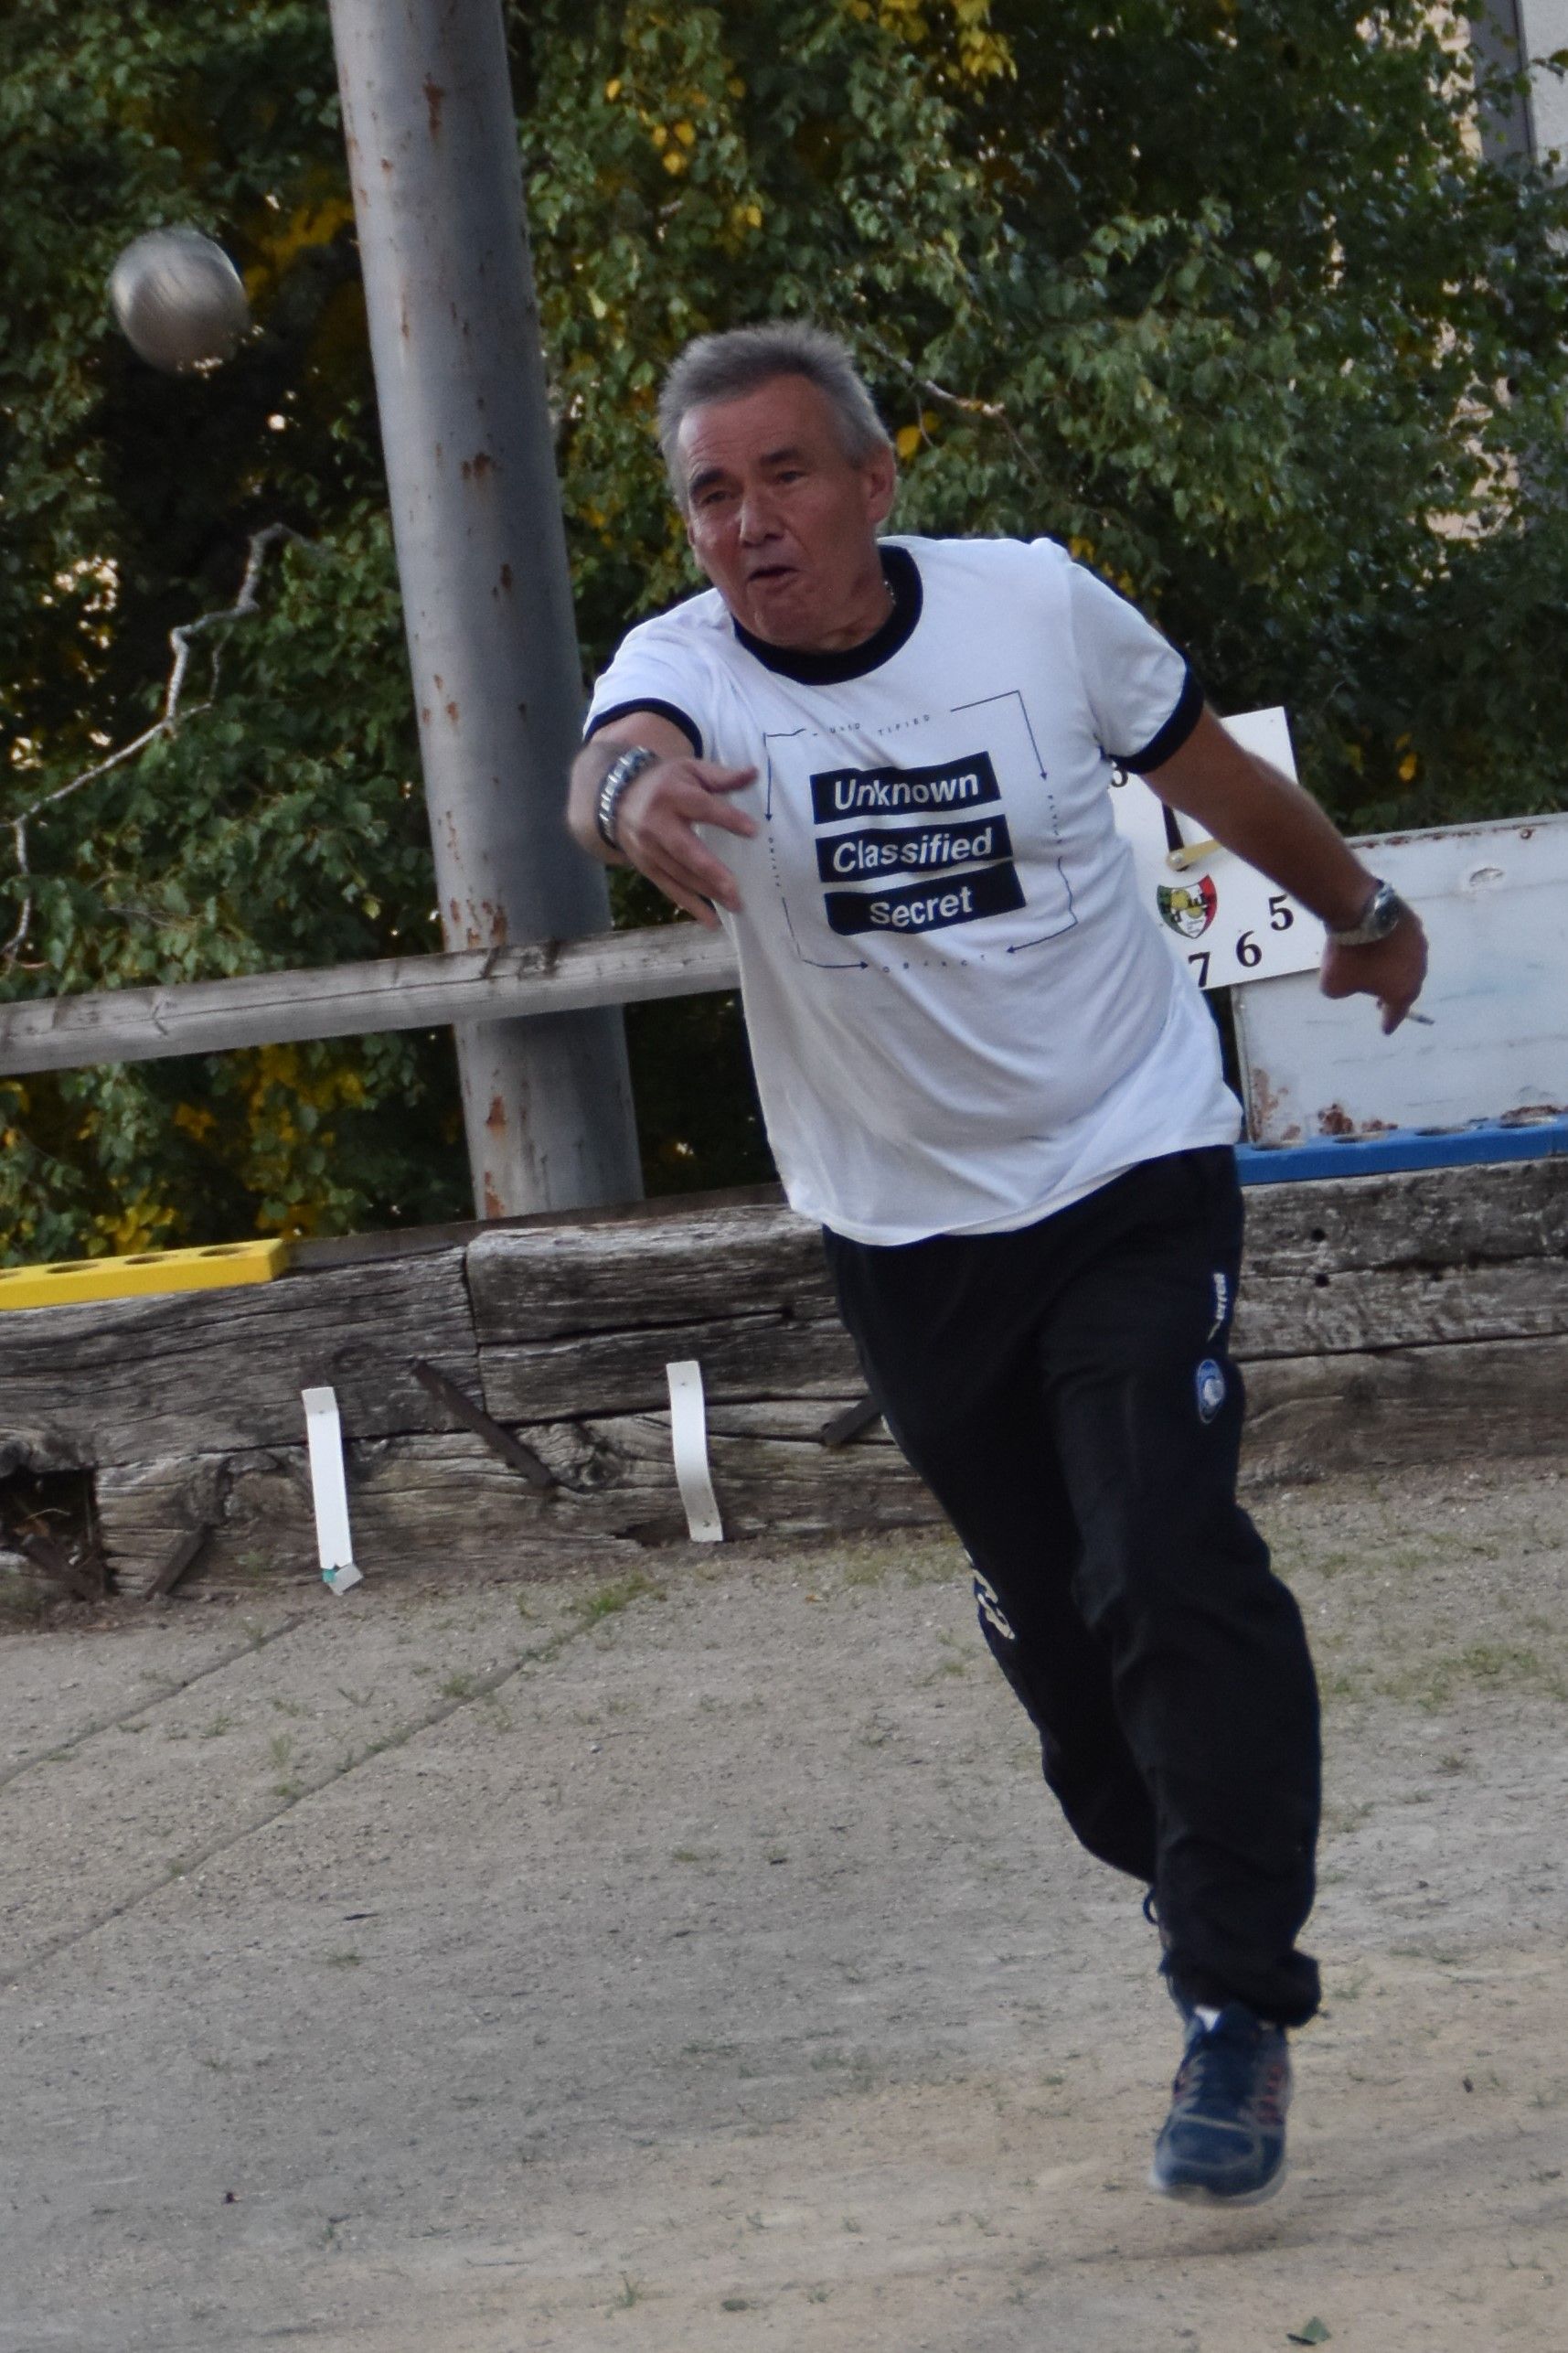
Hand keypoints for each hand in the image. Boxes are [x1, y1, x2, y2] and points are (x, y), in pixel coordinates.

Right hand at [613, 757, 757, 927]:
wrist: (616, 795)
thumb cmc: (664, 782)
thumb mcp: (690, 769)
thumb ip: (722, 776)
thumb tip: (753, 774)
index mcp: (672, 794)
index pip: (702, 807)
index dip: (727, 819)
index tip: (753, 831)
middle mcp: (657, 823)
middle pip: (685, 850)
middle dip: (710, 871)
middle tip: (735, 890)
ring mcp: (649, 848)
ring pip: (679, 874)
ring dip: (706, 893)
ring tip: (734, 905)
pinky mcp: (646, 866)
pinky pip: (669, 888)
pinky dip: (690, 905)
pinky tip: (711, 921)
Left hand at [1319, 908, 1428, 1033]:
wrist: (1360, 910)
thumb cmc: (1348, 955)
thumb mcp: (1334, 985)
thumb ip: (1345, 991)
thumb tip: (1351, 983)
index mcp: (1402, 991)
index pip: (1396, 1013)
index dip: (1390, 1022)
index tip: (1385, 1030)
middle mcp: (1418, 970)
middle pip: (1408, 988)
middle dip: (1395, 995)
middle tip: (1383, 1000)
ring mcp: (1419, 944)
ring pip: (1410, 963)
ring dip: (1397, 969)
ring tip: (1384, 970)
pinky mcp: (1414, 922)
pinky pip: (1405, 941)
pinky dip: (1396, 946)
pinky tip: (1386, 945)